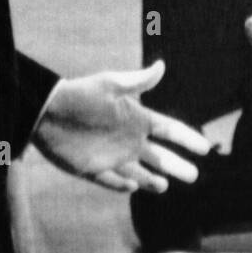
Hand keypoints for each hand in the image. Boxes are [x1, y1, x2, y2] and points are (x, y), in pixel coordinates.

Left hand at [35, 59, 210, 193]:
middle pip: (158, 156)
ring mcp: (110, 155)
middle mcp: (126, 138)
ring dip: (151, 179)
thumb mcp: (110, 85)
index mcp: (135, 118)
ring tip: (165, 186)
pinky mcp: (92, 169)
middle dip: (176, 165)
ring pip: (137, 170)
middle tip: (193, 176)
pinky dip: (122, 185)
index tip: (205, 148)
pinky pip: (111, 181)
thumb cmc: (80, 95)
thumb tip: (161, 66)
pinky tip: (133, 187)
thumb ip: (137, 81)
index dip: (187, 138)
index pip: (168, 130)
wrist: (46, 112)